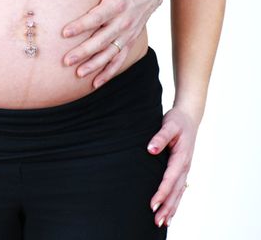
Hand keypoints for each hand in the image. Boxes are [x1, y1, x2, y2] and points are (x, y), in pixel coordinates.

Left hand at [62, 0, 164, 86]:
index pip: (97, 17)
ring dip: (95, 65)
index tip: (65, 33)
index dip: (81, 25)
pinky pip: (119, 60)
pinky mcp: (129, 41)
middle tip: (66, 60)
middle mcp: (123, 22)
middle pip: (101, 40)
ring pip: (110, 53)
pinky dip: (108, 72)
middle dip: (84, 52)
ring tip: (78, 74)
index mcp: (117, 4)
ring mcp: (128, 34)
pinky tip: (95, 82)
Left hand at [147, 106, 198, 227]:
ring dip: (171, 208)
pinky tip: (169, 213)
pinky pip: (179, 189)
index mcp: (181, 157)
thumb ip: (160, 137)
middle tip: (157, 221)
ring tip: (162, 222)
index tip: (152, 204)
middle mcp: (185, 166)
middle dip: (167, 207)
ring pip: (179, 193)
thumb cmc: (177, 121)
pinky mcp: (182, 170)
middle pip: (176, 191)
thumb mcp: (169, 125)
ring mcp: (185, 169)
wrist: (189, 117)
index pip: (170, 179)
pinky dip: (175, 202)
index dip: (162, 192)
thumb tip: (151, 149)